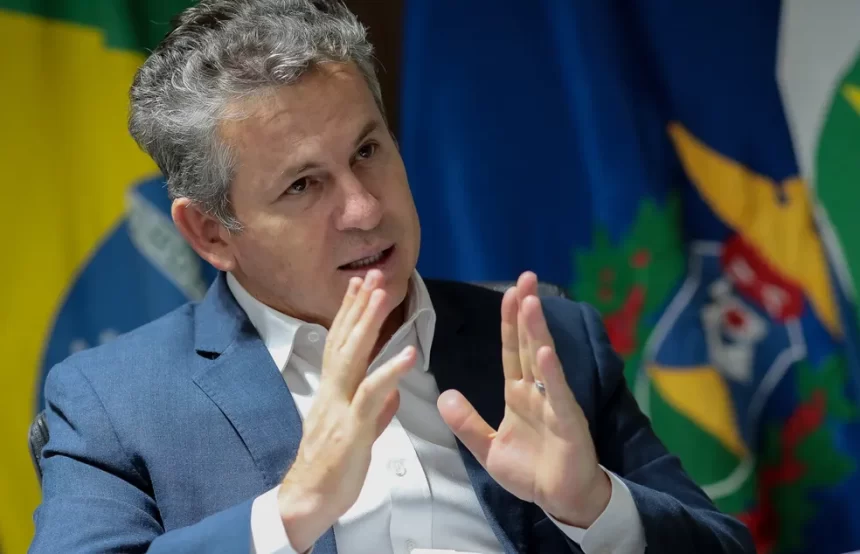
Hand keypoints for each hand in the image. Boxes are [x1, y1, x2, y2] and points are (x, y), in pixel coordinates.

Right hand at [277, 270, 415, 551]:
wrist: (307, 502)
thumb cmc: (331, 470)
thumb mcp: (357, 434)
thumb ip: (376, 411)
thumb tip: (393, 394)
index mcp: (333, 392)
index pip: (341, 344)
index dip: (351, 314)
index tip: (359, 287)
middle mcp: (332, 392)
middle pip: (344, 340)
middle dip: (358, 306)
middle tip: (371, 274)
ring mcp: (340, 407)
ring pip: (352, 357)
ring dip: (367, 323)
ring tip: (382, 295)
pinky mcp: (351, 427)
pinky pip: (370, 394)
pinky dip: (389, 371)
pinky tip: (407, 353)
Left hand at [438, 271, 610, 527]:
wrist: (561, 500)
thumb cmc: (530, 472)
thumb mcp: (487, 448)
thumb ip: (467, 423)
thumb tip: (445, 395)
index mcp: (518, 394)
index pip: (511, 350)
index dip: (509, 322)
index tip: (509, 293)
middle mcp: (537, 391)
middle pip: (527, 344)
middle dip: (526, 311)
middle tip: (526, 278)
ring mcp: (554, 403)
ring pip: (543, 360)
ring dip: (535, 331)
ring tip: (530, 301)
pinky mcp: (568, 421)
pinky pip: (558, 393)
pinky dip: (551, 372)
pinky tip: (543, 351)